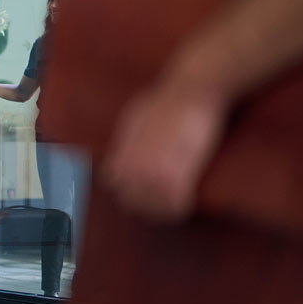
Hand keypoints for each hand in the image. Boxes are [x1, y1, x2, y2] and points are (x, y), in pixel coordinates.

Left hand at [102, 84, 228, 223]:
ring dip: (162, 209)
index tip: (138, 188)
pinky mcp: (180, 176)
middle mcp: (134, 168)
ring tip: (171, 204)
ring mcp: (155, 174)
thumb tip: (122, 155)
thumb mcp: (132, 121)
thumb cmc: (163, 101)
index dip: (125, 189)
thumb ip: (125, 142)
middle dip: (143, 203)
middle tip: (158, 200)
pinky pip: (175, 206)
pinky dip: (179, 208)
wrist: (189, 93)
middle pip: (131, 202)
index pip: (113, 185)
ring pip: (153, 209)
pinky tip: (185, 201)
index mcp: (122, 155)